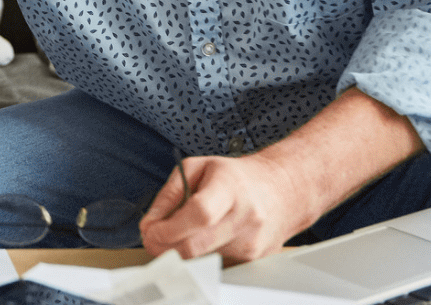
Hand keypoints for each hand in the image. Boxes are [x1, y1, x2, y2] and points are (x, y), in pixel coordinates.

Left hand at [137, 152, 309, 263]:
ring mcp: (252, 242)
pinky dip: (202, 254)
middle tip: (152, 239)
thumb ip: (168, 195)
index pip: (199, 214)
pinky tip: (206, 237)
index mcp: (230, 187)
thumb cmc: (236, 177)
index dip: (170, 228)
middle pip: (198, 245)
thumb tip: (149, 225)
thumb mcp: (196, 168)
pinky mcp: (254, 259)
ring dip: (183, 249)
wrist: (280, 190)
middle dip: (166, 246)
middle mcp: (245, 217)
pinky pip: (216, 263)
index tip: (151, 231)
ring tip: (182, 230)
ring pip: (203, 258)